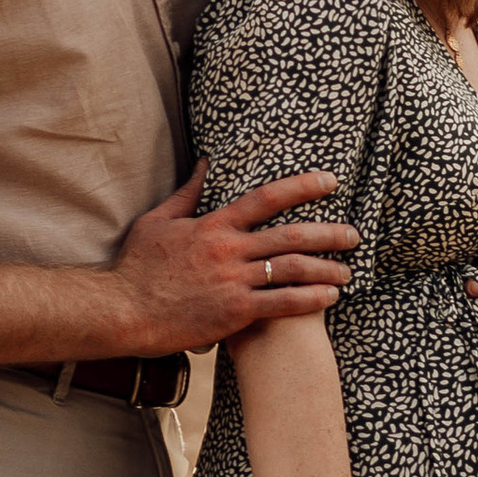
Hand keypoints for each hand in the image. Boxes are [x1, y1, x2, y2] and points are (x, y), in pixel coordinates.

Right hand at [109, 163, 359, 353]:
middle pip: (291, 236)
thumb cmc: (137, 267)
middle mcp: (229, 250)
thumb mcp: (158, 221)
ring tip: (348, 270)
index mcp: (214, 225)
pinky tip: (330, 297)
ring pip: (292, 270)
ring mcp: (233, 282)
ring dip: (326, 268)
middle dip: (328, 233)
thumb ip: (188, 193)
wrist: (123, 310)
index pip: (267, 198)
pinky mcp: (234, 313)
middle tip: (354, 234)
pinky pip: (281, 304)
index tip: (330, 181)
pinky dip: (310, 299)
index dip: (302, 187)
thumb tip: (207, 164)